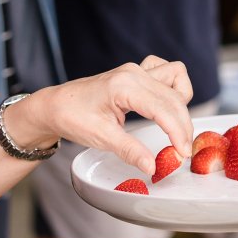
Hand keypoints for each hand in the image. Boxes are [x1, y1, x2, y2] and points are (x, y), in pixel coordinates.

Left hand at [13, 56, 193, 175]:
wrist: (55, 105)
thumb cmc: (72, 117)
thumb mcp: (100, 138)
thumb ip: (130, 151)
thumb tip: (152, 166)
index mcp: (124, 86)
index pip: (163, 108)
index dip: (177, 132)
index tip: (182, 153)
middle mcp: (134, 73)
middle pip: (174, 97)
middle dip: (182, 124)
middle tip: (180, 150)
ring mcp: (137, 70)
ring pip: (176, 78)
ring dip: (182, 101)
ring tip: (175, 126)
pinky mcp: (138, 74)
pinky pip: (167, 72)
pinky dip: (174, 88)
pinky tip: (167, 106)